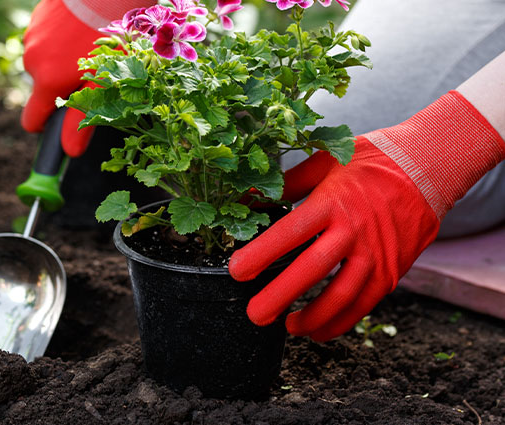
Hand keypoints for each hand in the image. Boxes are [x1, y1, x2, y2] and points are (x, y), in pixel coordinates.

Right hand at [21, 0, 98, 156]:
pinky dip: (58, 37)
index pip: (31, 121)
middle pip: (42, 87)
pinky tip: (79, 26)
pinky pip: (44, 37)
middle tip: (91, 69)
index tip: (59, 121)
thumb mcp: (103, 83)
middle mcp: (33, 62)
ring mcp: (32, 37)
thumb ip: (83, 117)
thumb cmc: (109, 37)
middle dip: (61, 84)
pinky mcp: (37, 17)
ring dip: (60, 58)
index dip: (45, 126)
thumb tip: (70, 152)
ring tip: (87, 43)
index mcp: (47, 82)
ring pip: (43, 60)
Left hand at [229, 91, 504, 340]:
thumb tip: (246, 197)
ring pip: (341, 296)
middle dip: (279, 296)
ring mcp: (375, 254)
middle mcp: (353, 230)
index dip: (262, 254)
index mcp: (331, 202)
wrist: (428, 168)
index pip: (290, 232)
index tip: (236, 272)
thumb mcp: (325, 161)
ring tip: (287, 327)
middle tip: (255, 315)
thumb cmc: (368, 162)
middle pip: (312, 269)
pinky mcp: (392, 271)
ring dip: (312, 317)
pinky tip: (317, 330)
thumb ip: (286, 183)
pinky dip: (339, 322)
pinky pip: (364, 305)